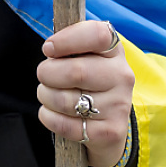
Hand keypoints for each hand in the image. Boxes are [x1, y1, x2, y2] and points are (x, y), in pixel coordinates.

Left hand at [37, 20, 134, 166]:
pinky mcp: (111, 131)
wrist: (108, 117)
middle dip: (47, 73)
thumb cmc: (86, 75)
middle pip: (75, 72)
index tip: (48, 48)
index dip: (66, 39)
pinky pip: (66, 125)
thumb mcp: (82, 52)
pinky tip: (51, 112)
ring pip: (66, 101)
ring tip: (48, 93)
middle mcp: (122, 76)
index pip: (97, 35)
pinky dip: (48, 117)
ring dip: (46, 95)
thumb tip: (50, 49)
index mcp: (113, 50)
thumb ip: (68, 43)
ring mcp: (119, 105)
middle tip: (43, 74)